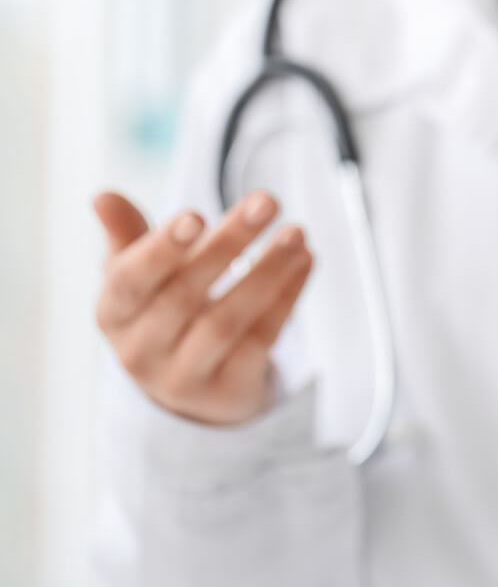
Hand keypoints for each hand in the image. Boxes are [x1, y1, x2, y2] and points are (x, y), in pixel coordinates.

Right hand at [93, 191, 311, 426]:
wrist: (192, 388)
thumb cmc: (161, 310)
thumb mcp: (138, 276)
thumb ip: (127, 234)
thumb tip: (103, 196)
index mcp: (114, 313)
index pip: (130, 282)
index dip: (160, 251)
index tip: (196, 215)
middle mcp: (141, 351)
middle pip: (185, 296)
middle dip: (228, 245)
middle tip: (267, 201)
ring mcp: (184, 377)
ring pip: (227, 321)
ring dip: (267, 272)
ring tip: (295, 232)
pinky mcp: (229, 390)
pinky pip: (261, 341)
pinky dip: (286, 298)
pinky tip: (305, 260)